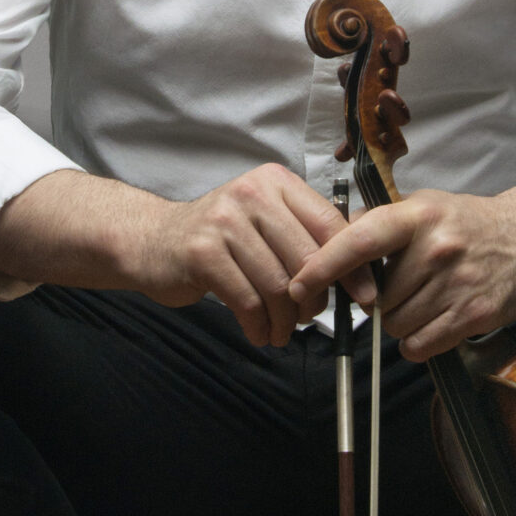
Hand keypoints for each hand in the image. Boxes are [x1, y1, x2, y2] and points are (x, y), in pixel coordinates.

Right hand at [132, 164, 354, 347]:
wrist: (152, 241)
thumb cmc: (220, 240)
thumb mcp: (265, 224)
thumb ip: (306, 239)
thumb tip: (361, 276)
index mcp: (276, 182)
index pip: (330, 223)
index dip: (352, 265)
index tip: (364, 296)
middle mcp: (252, 193)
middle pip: (308, 259)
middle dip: (315, 300)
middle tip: (308, 319)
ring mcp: (225, 220)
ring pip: (279, 285)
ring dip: (286, 320)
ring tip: (281, 332)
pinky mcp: (202, 252)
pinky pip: (248, 301)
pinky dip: (259, 326)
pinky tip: (259, 333)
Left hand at [289, 186, 515, 359]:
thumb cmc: (467, 224)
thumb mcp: (423, 206)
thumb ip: (377, 223)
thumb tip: (326, 240)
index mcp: (417, 216)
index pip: (359, 242)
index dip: (324, 265)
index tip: (298, 283)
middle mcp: (437, 248)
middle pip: (377, 299)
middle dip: (379, 302)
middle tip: (403, 287)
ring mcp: (458, 283)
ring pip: (396, 325)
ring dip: (401, 321)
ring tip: (425, 299)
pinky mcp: (475, 314)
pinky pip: (421, 345)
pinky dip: (419, 342)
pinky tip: (435, 319)